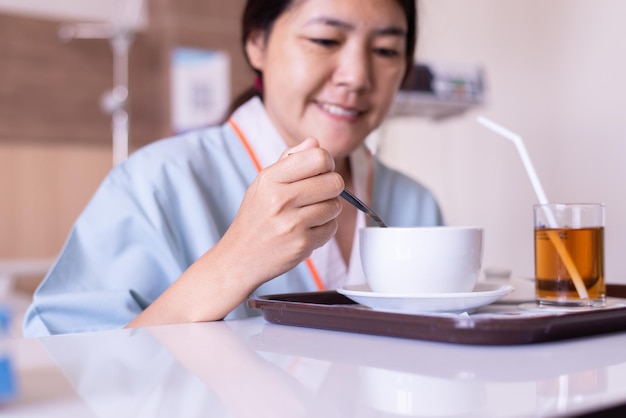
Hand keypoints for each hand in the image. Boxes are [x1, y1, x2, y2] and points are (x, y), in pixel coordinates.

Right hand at [217, 137, 342, 285]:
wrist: (239, 258)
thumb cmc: (255, 218)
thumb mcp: (263, 184)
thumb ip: (289, 160)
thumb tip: (314, 142)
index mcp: (270, 179)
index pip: (318, 158)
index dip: (327, 163)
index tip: (321, 171)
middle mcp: (280, 199)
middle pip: (334, 182)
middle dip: (332, 188)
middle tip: (318, 194)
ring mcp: (292, 223)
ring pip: (335, 206)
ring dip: (328, 209)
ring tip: (309, 214)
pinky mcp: (302, 244)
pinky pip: (331, 228)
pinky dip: (324, 228)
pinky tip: (306, 230)